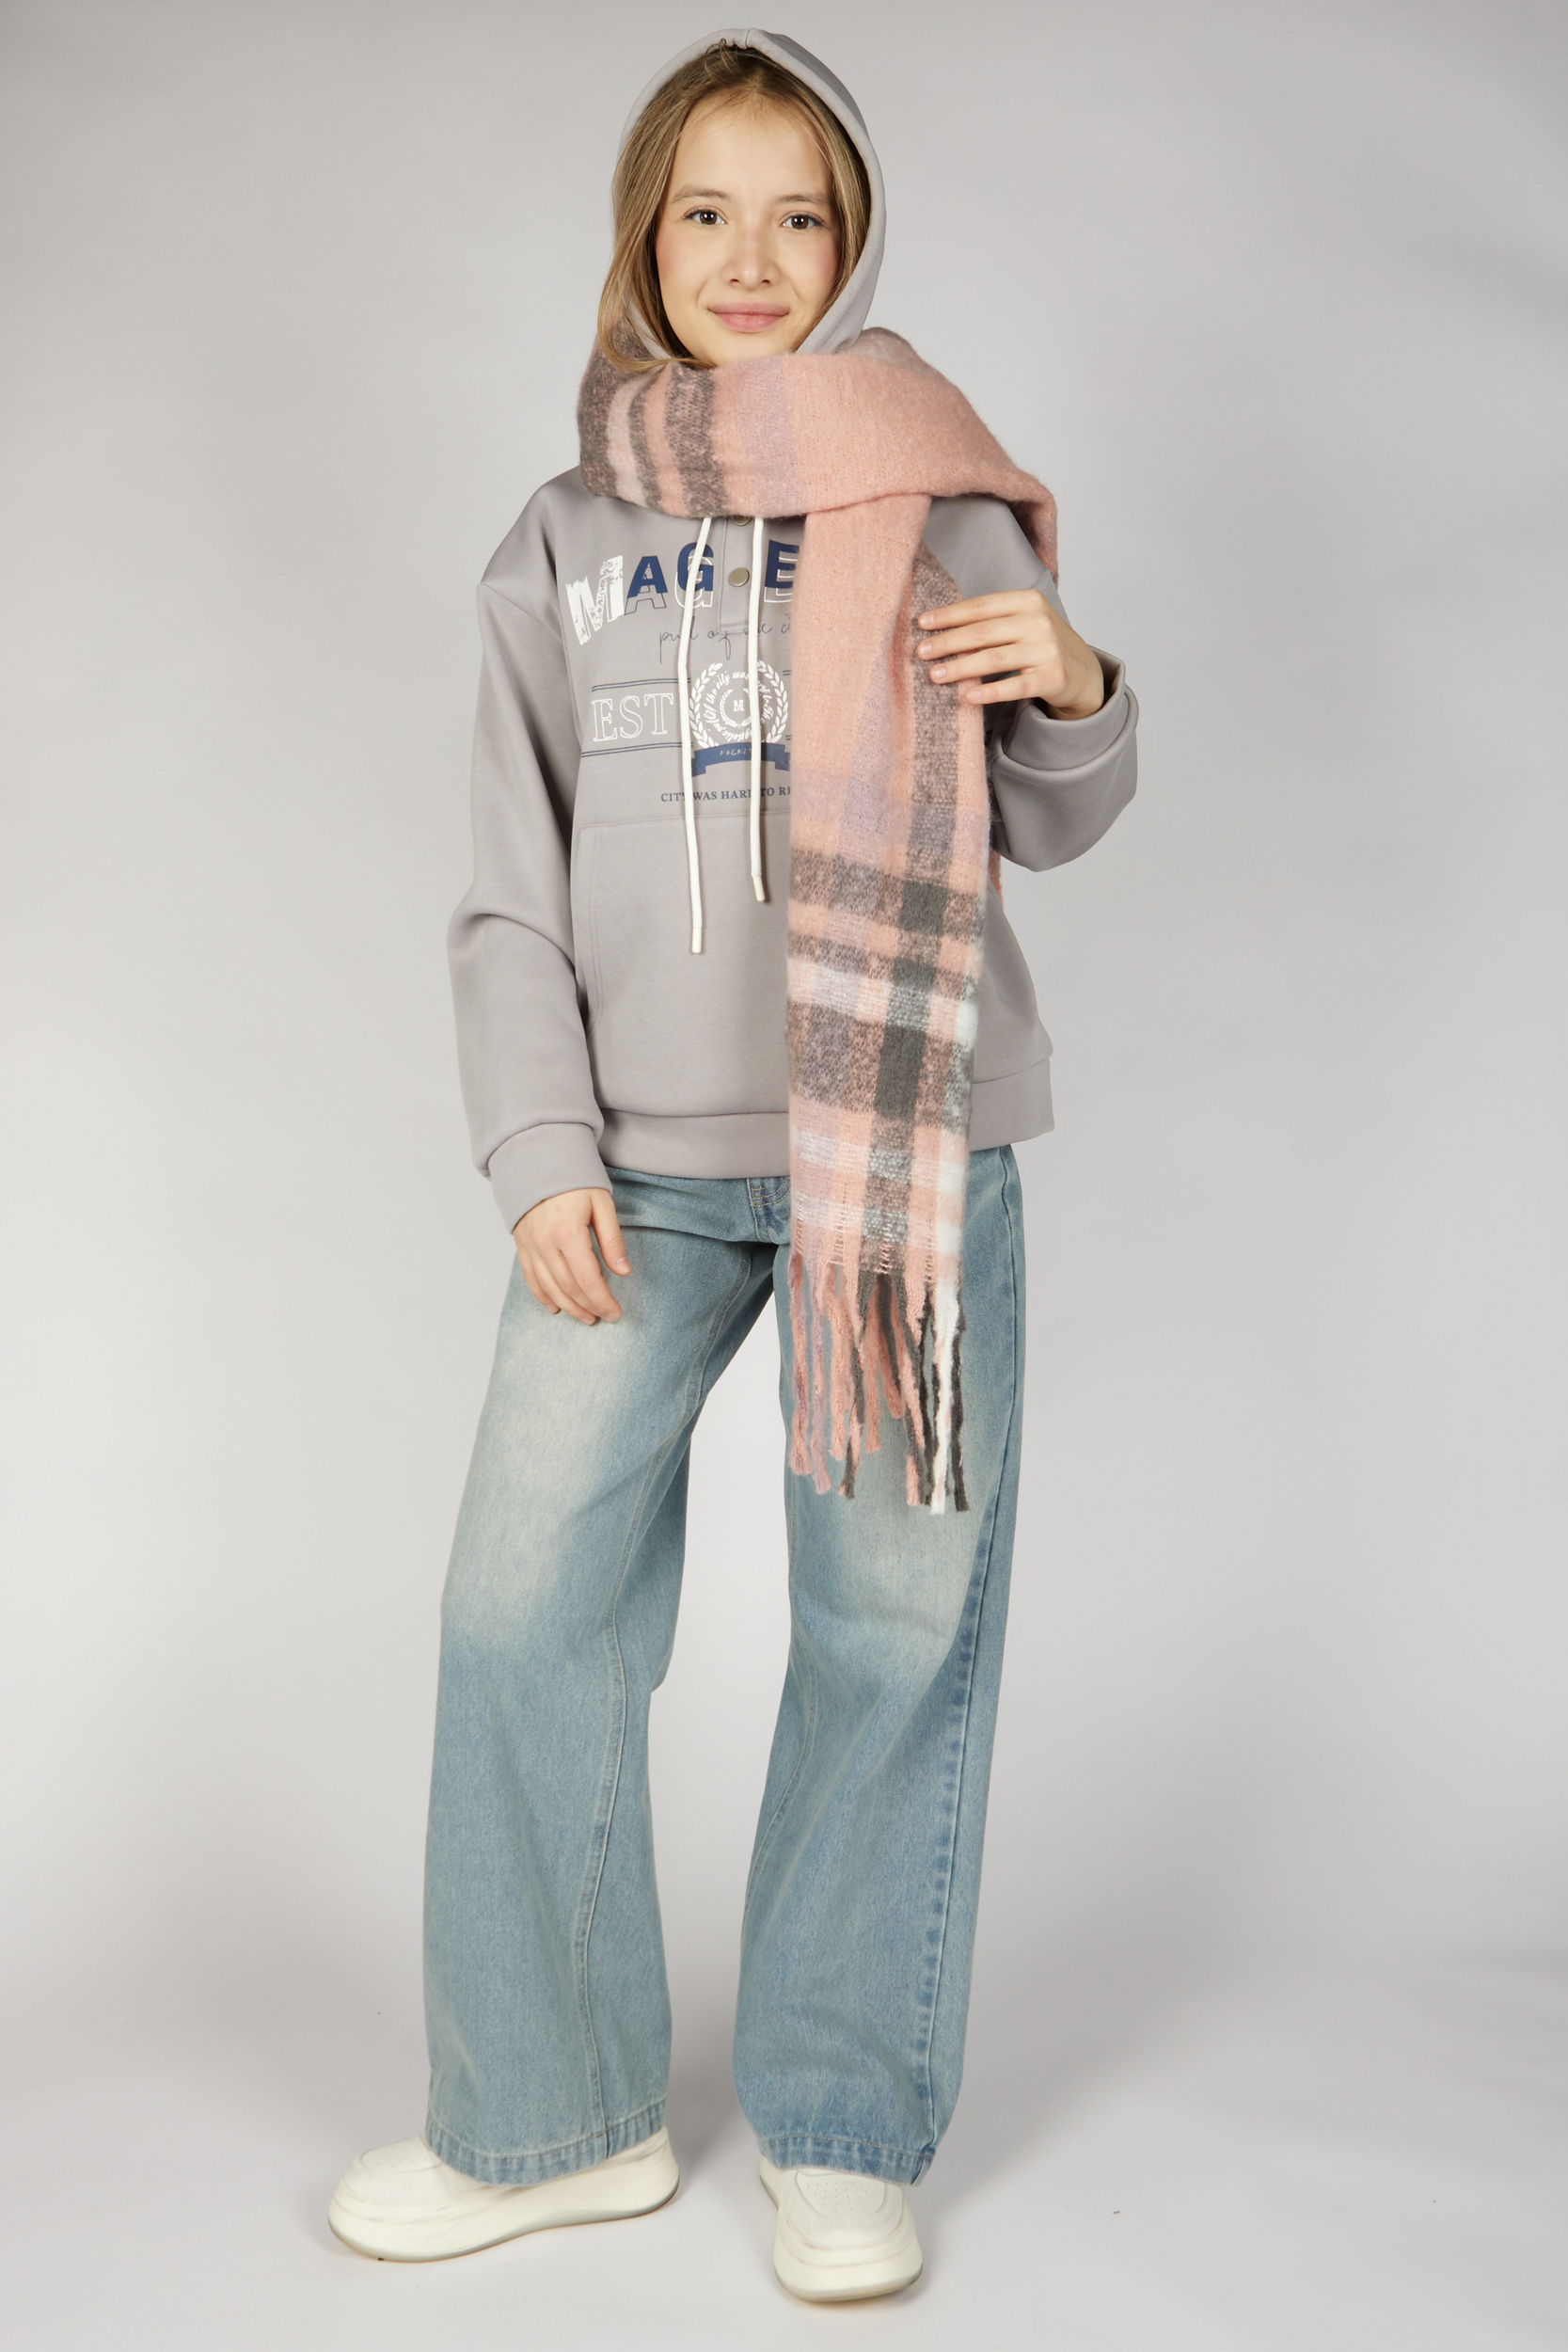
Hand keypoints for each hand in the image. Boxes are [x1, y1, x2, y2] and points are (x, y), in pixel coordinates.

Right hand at [512, 1187, 628, 1324]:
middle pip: (568, 1287)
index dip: (603, 1300)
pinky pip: (530, 1278)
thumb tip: (624, 1272)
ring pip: (549, 1287)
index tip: (615, 1312)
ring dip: (568, 1307)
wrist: (538, 1162)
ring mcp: (530, 1246)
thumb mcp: (602, 1204)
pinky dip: (543, 1296)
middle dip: (589, 1306)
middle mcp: (545, 1243)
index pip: (588, 1278)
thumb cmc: (575, 1181)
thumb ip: (612, 1240)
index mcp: (568, 1232)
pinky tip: (556, 1308)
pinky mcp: (521, 1245)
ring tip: (586, 1317)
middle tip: (604, 1317)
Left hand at [915, 589, 1104, 718]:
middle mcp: (1039, 622)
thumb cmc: (1042, 644)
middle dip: (949, 642)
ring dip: (961, 668)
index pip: (981, 607)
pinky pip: (1014, 686)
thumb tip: (941, 627)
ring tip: (935, 675)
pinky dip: (990, 692)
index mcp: (1028, 601)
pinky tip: (967, 696)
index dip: (950, 615)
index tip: (923, 623)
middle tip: (921, 651)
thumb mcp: (1024, 621)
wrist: (1084, 672)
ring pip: (995, 659)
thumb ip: (992, 620)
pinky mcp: (1052, 678)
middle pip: (984, 632)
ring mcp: (1047, 650)